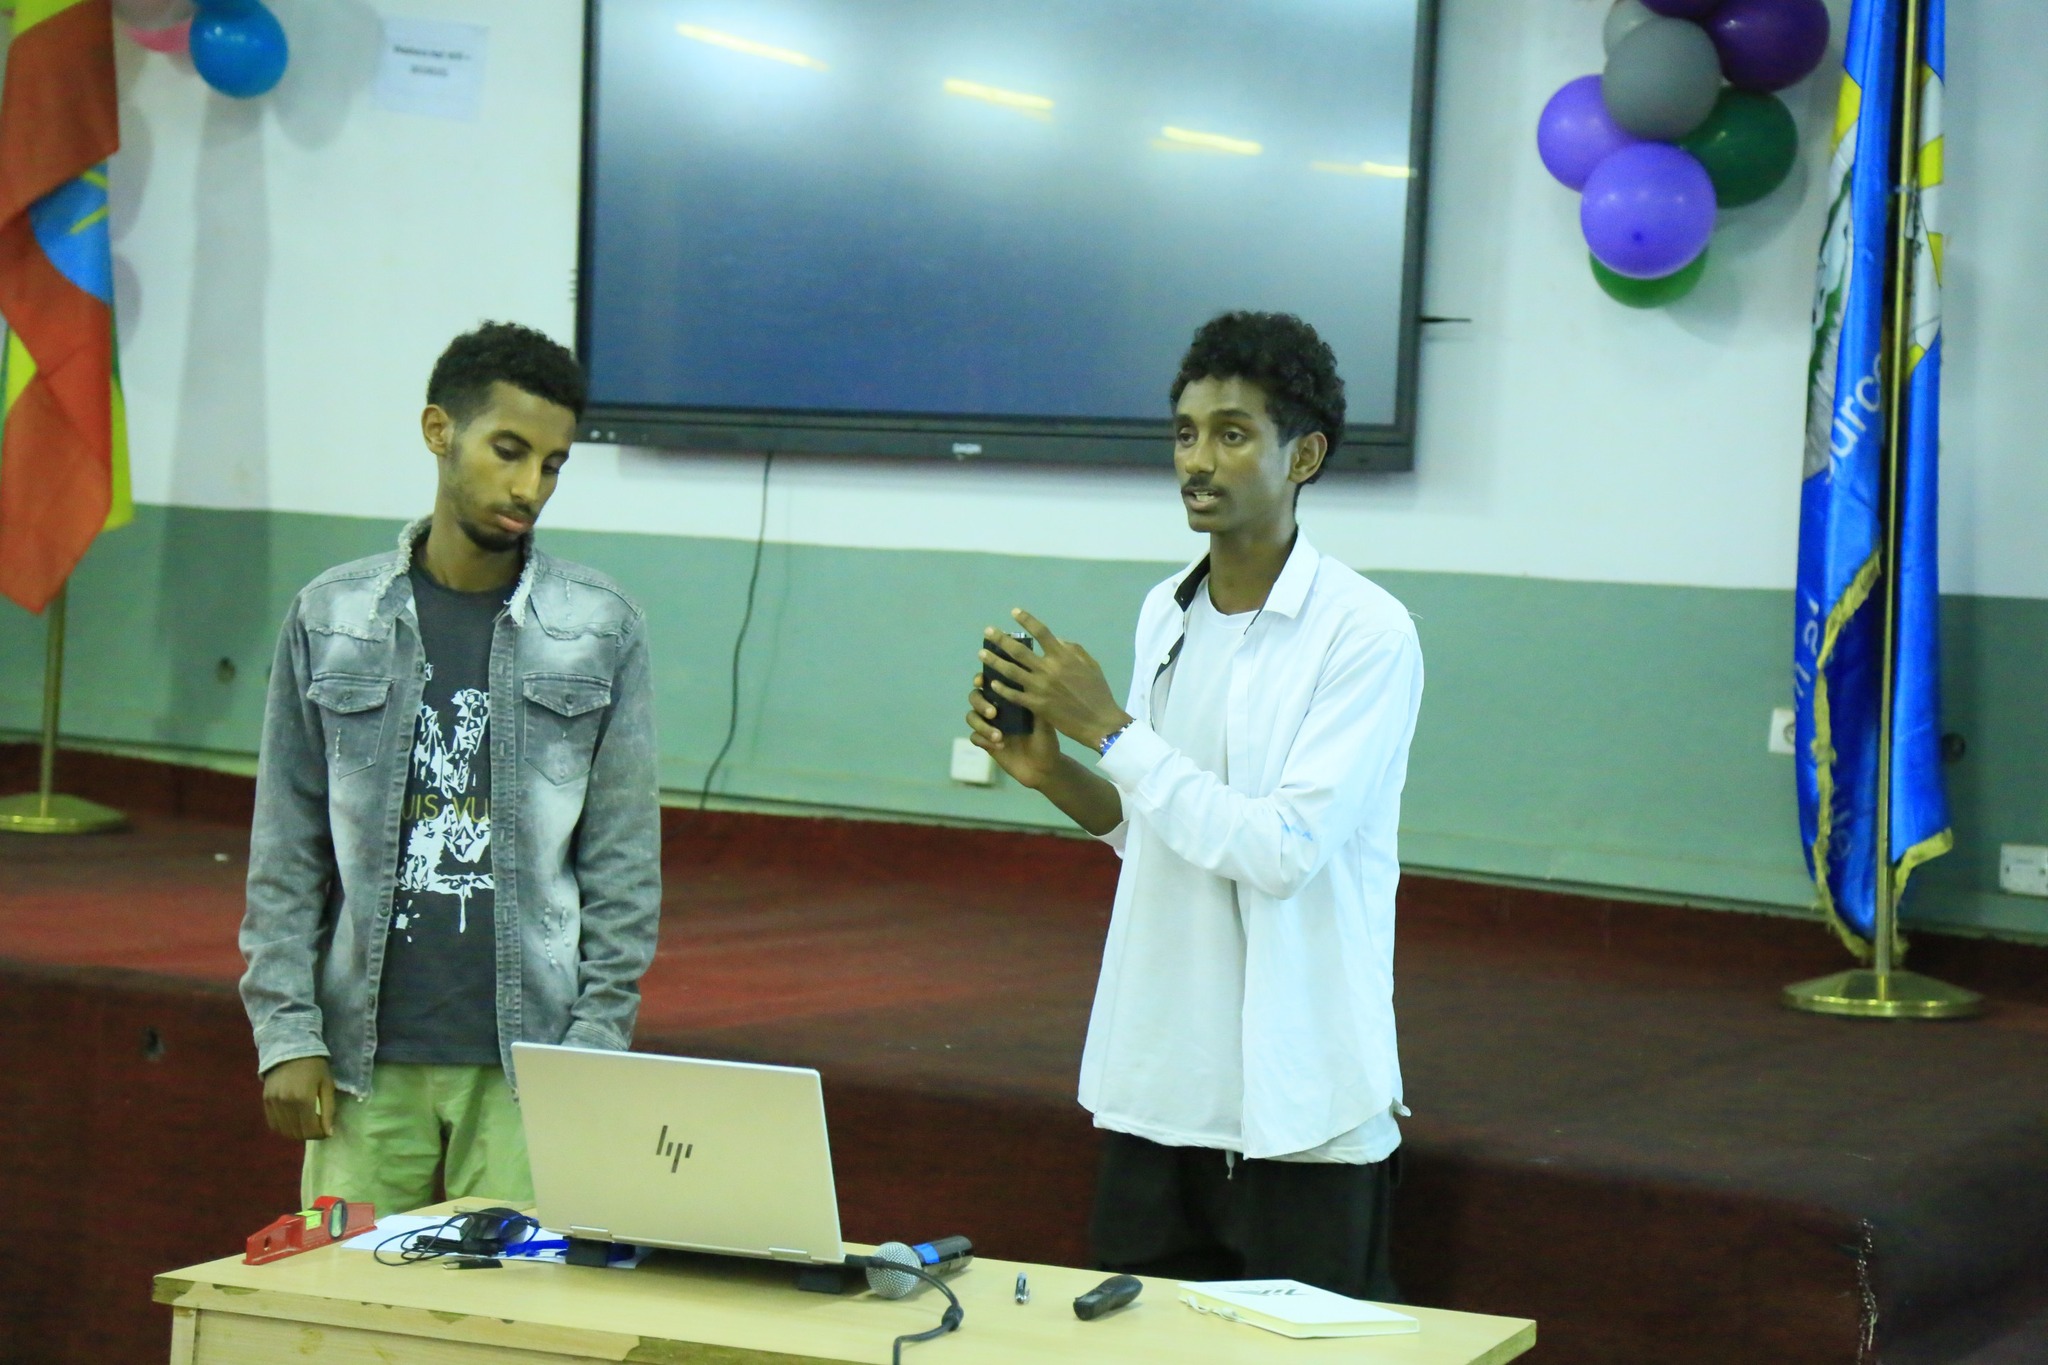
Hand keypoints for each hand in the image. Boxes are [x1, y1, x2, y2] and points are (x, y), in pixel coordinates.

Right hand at [263, 1055, 335, 1140]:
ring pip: (284, 1131)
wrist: (290, 1048)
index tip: (325, 1132)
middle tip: (317, 1128)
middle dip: (309, 1134)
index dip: (319, 1134)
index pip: (310, 1129)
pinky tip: (293, 1122)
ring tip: (306, 1125)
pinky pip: (273, 1124)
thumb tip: (329, 1133)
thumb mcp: (327, 1085)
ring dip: (296, 1133)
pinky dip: (283, 1128)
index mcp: (303, 1099)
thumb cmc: (314, 1066)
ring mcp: (273, 1103)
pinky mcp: (265, 1101)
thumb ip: (329, 1110)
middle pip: (296, 1132)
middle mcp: (286, 1103)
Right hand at [966, 669, 1063, 788]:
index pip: (990, 682)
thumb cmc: (1046, 740)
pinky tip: (1000, 746)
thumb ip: (1034, 701)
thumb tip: (1026, 679)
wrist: (1044, 768)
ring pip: (971, 717)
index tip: (981, 680)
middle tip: (994, 713)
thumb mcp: (1044, 720)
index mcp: (1009, 698)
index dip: (981, 678)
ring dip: (981, 724)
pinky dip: (984, 739)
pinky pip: (974, 737)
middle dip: (980, 703)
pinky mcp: (985, 743)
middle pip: (975, 697)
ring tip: (999, 736)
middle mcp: (996, 709)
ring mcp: (989, 726)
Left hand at [978, 609, 1131, 751]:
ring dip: (994, 661)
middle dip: (1000, 639)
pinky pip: (1014, 695)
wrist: (1100, 722)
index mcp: (1063, 656)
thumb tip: (1055, 639)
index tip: (1014, 612)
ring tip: (982, 653)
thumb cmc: (1098, 692)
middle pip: (1019, 650)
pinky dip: (1002, 688)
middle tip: (988, 631)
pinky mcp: (1037, 705)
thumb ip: (1073, 649)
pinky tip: (991, 683)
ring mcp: (1041, 687)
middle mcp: (1049, 669)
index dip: (1026, 620)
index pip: (1041, 632)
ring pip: (1011, 671)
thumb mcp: (1091, 665)